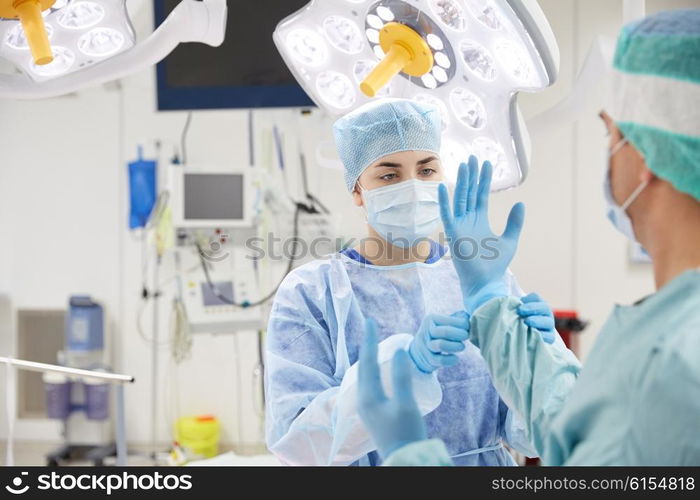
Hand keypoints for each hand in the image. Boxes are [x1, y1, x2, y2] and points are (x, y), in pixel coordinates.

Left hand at [359, 318, 426, 458]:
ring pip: (365, 376)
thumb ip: (401, 377)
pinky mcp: (373, 413)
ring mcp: (367, 407)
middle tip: (371, 328)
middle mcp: (363, 400)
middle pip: (363, 366)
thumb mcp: (406, 403)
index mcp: (368, 395)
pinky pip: (370, 383)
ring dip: (369, 358)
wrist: (405, 459)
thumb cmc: (406, 432)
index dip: (370, 340)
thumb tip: (399, 351)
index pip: (367, 360)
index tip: (371, 321)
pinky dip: (373, 370)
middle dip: (367, 346)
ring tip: (373, 344)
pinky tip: (378, 371)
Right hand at [409, 313, 469, 372]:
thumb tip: (469, 316)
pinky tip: (455, 357)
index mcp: (431, 318)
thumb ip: (457, 318)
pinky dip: (451, 360)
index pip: (450, 320)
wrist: (420, 352)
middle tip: (466, 336)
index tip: (468, 328)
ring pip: (441, 345)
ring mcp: (425, 345)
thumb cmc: (439, 334)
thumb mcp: (443, 323)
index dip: (464, 324)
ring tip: (461, 346)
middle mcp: (426, 330)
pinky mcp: (428, 359)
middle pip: (446, 332)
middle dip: (460, 334)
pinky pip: (441, 360)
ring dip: (456, 346)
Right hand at [439, 155, 525, 312]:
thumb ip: (514, 222)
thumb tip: (520, 203)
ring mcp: (459, 227)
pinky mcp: (453, 234)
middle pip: (469, 193)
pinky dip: (444, 201)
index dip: (483, 180)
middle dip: (471, 176)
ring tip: (464, 165)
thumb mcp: (510, 240)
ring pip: (460, 199)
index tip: (485, 164)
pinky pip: (447, 214)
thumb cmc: (496, 265)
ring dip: (461, 182)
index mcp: (480, 222)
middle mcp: (468, 221)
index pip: (480, 196)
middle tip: (472, 158)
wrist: (486, 282)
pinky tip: (442, 186)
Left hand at [517, 293, 555, 343]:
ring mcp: (548, 326)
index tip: (519, 302)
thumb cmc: (516, 321)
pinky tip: (535, 335)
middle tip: (520, 310)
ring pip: (548, 322)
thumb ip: (512, 305)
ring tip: (526, 321)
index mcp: (537, 304)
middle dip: (532, 308)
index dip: (528, 299)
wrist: (522, 338)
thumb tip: (507, 302)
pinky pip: (550, 337)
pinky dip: (544, 336)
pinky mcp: (549, 338)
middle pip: (544, 307)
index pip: (536, 298)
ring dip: (538, 321)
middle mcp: (545, 314)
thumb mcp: (514, 312)